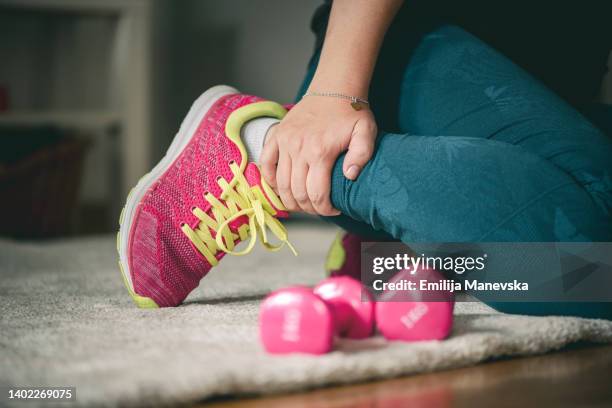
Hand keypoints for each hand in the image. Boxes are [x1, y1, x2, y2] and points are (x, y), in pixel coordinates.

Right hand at [260, 96, 376, 214]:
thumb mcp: (366, 132)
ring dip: (290, 200)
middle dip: (309, 208)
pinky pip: (265, 163)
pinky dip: (269, 180)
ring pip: (280, 184)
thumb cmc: (351, 112)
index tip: (333, 209)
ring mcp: (284, 142)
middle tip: (319, 208)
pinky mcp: (276, 136)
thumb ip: (361, 155)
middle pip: (297, 193)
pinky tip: (281, 187)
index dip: (324, 209)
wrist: (334, 88)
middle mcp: (298, 148)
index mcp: (320, 151)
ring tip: (303, 203)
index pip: (316, 194)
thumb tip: (349, 176)